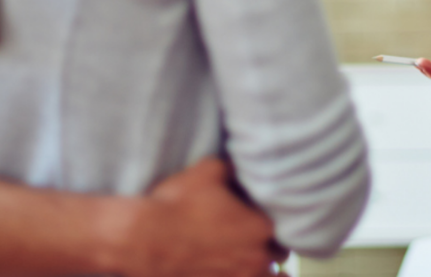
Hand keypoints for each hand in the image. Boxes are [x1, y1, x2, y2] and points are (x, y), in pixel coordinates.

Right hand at [134, 158, 280, 276]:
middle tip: (258, 230)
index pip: (288, 224)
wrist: (142, 239)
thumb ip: (235, 168)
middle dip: (272, 243)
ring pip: (266, 276)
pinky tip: (238, 271)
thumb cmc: (177, 204)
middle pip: (280, 254)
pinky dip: (242, 276)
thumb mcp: (209, 170)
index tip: (266, 211)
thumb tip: (244, 165)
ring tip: (249, 254)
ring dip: (261, 265)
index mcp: (261, 227)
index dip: (276, 216)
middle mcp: (256, 259)